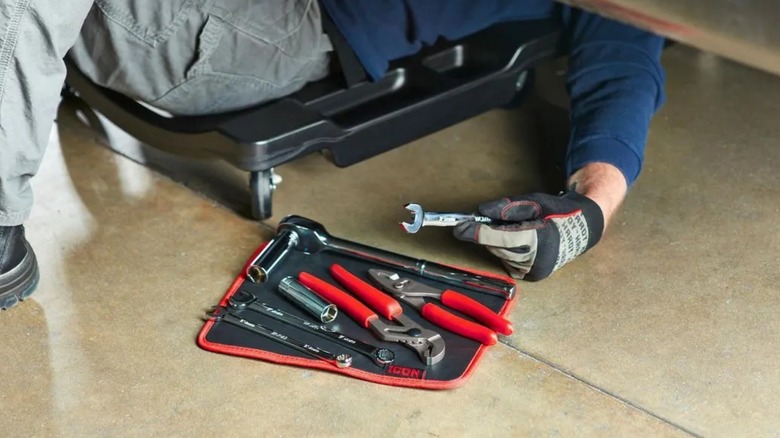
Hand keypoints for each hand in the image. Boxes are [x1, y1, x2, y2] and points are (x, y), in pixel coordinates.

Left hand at [453, 191, 603, 280]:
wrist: (582, 230)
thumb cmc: (557, 213)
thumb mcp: (533, 202)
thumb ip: (505, 208)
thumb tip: (479, 213)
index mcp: (538, 238)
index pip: (499, 237)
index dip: (477, 232)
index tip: (459, 228)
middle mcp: (536, 259)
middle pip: (497, 246)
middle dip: (487, 233)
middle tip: (485, 220)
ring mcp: (533, 271)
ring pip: (500, 254)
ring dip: (499, 242)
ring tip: (516, 230)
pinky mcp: (531, 277)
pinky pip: (507, 262)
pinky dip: (507, 251)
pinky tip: (520, 243)